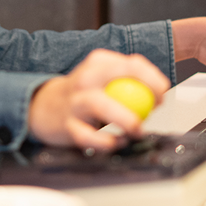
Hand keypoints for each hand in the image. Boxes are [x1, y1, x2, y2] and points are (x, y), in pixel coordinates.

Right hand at [27, 49, 170, 150]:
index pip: (132, 64)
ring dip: (126, 120)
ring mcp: (75, 101)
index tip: (162, 93)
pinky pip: (91, 136)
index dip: (153, 79)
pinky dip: (108, 142)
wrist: (43, 106)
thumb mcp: (101, 74)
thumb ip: (128, 76)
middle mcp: (85, 78)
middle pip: (119, 77)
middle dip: (145, 92)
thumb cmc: (82, 92)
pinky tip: (117, 142)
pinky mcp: (67, 125)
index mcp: (97, 62)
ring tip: (137, 130)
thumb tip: (159, 88)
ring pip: (102, 106)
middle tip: (155, 108)